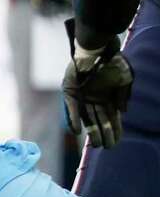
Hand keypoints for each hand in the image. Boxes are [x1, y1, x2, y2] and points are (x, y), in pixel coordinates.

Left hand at [62, 22, 133, 147]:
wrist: (97, 49)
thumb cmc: (112, 62)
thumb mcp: (125, 80)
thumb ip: (124, 96)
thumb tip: (122, 112)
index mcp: (107, 98)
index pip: (111, 118)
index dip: (114, 130)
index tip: (116, 142)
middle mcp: (94, 100)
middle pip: (99, 121)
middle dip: (104, 134)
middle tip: (107, 147)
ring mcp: (82, 97)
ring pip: (87, 118)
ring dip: (91, 131)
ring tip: (96, 144)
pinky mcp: (71, 93)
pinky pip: (71, 109)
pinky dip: (73, 120)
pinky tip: (77, 132)